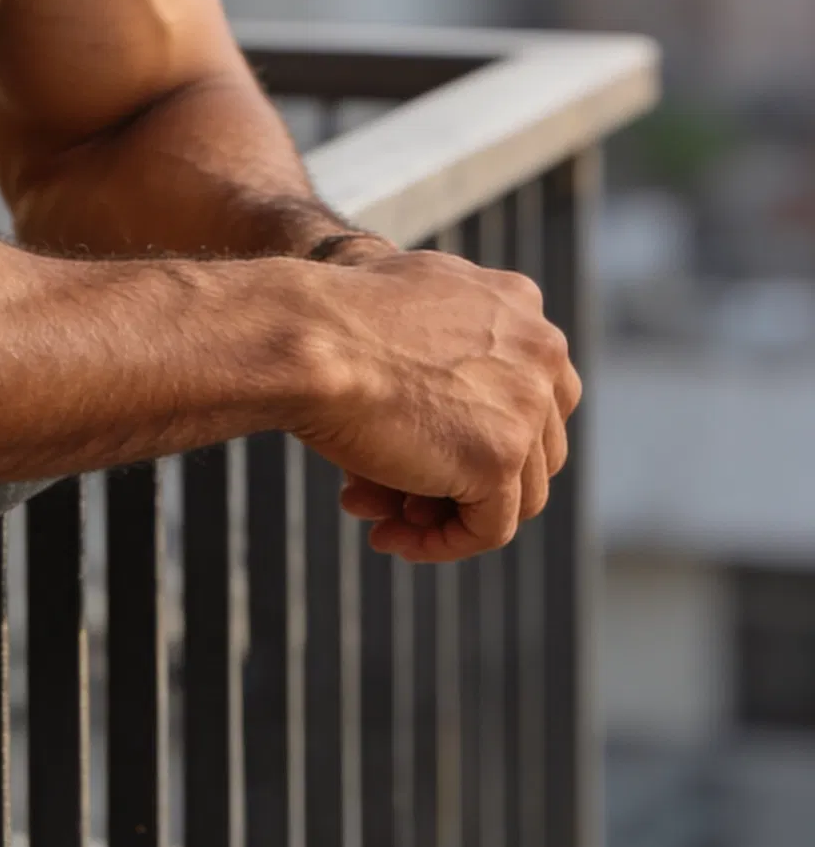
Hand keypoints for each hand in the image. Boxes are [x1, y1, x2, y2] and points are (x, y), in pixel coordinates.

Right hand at [291, 247, 578, 561]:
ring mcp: (526, 406)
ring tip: (385, 519)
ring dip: (449, 515)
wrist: (307, 337)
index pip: (533, 391)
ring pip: (517, 494)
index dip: (483, 435)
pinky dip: (442, 543)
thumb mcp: (410, 303)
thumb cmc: (332, 322)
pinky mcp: (500, 458)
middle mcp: (539, 349)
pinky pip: (487, 529)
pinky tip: (390, 537)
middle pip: (533, 446)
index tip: (427, 453)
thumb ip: (450, 340)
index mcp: (518, 304)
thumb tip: (456, 410)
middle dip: (469, 479)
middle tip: (403, 497)